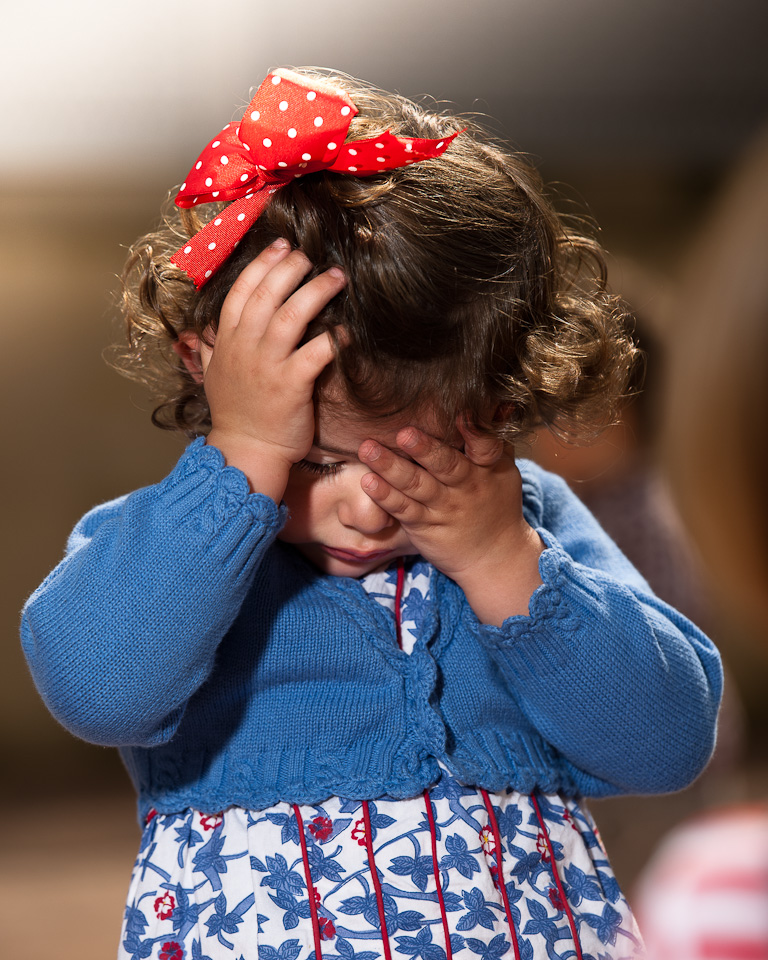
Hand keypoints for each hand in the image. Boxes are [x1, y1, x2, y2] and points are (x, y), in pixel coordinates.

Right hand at [199, 241, 346, 498]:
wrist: (246, 451)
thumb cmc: (235, 414)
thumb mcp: (211, 376)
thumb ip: (207, 350)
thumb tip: (198, 332)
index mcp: (227, 341)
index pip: (242, 291)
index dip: (263, 264)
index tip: (282, 246)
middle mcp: (245, 348)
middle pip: (267, 294)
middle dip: (291, 268)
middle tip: (311, 256)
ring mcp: (267, 365)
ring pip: (291, 315)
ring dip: (316, 292)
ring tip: (336, 278)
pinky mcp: (291, 385)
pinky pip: (316, 352)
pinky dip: (333, 338)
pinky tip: (347, 329)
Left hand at [358, 422, 543, 623]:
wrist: (494, 556)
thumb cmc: (496, 503)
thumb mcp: (503, 471)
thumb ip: (492, 439)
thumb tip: (494, 401)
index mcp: (488, 469)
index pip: (486, 448)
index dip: (475, 432)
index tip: (462, 414)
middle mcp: (466, 488)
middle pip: (446, 466)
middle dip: (425, 449)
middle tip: (403, 433)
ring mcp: (443, 509)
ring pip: (417, 486)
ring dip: (391, 467)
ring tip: (369, 450)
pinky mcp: (423, 526)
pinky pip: (403, 509)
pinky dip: (385, 496)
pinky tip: (368, 482)